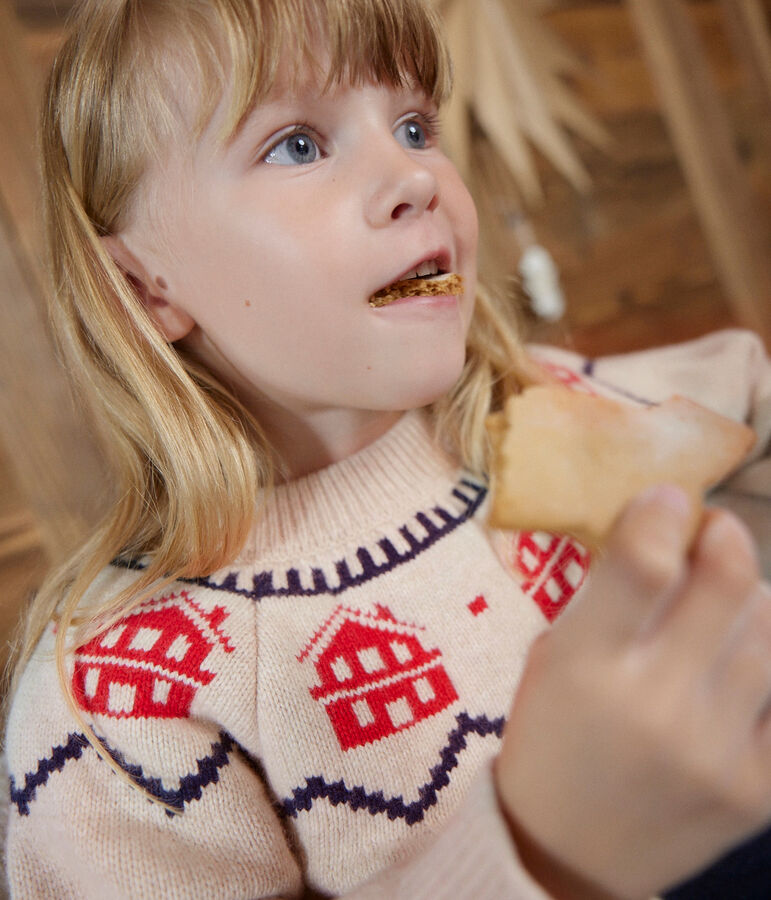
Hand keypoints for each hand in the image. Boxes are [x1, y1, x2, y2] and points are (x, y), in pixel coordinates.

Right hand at [496, 486, 770, 898]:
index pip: (646, 564)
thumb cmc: (548, 739)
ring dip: (749, 599)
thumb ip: (607, 596)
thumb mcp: (552, 659)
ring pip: (770, 627)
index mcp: (587, 668)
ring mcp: (718, 749)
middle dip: (724, 538)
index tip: (668, 499)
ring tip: (722, 610)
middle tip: (713, 533)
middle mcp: (658, 704)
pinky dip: (762, 664)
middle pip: (728, 581)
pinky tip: (733, 667)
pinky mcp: (760, 788)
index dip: (664, 512)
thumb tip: (668, 526)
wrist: (569, 856)